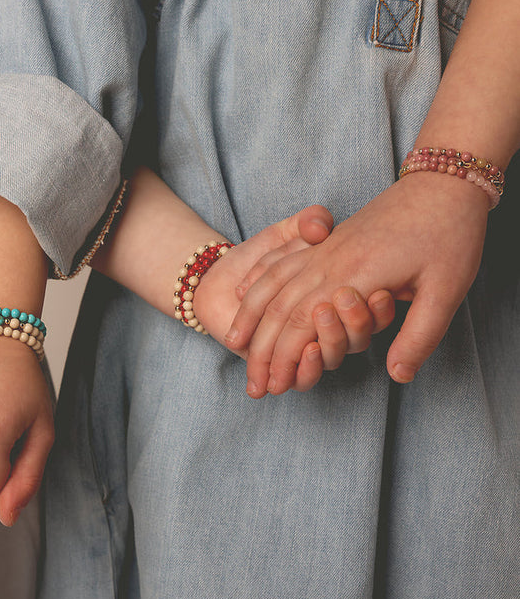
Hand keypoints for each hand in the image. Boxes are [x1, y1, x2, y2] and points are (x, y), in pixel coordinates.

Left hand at [192, 205, 393, 391]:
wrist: (215, 279)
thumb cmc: (254, 256)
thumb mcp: (285, 232)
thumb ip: (309, 223)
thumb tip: (322, 227)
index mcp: (337, 296)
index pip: (373, 312)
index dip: (380, 306)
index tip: (383, 292)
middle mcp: (327, 328)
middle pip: (355, 336)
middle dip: (357, 319)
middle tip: (348, 297)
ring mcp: (307, 348)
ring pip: (332, 355)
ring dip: (333, 338)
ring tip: (322, 315)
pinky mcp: (284, 366)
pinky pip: (304, 375)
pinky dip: (308, 365)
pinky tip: (306, 350)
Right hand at [225, 171, 488, 395]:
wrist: (443, 182)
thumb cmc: (450, 234)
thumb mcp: (447, 290)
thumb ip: (419, 336)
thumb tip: (398, 376)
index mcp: (354, 277)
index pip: (302, 325)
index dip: (285, 360)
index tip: (274, 387)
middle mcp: (329, 263)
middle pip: (280, 311)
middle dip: (262, 352)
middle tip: (253, 385)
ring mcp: (323, 250)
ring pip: (273, 287)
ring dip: (252, 319)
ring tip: (237, 346)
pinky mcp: (325, 242)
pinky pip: (279, 264)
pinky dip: (257, 285)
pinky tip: (245, 299)